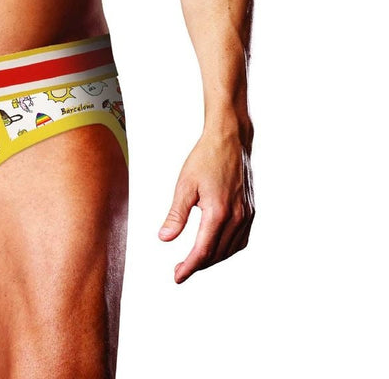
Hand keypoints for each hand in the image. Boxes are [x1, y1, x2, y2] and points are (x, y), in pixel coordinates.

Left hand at [158, 128, 253, 283]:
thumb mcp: (184, 185)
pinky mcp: (251, 210)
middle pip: (216, 253)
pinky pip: (240, 239)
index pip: (203, 251)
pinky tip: (216, 247)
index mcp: (218, 213)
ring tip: (194, 261)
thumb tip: (164, 238)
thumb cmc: (204, 159)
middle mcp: (237, 217)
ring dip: (213, 259)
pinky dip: (227, 249)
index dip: (189, 267)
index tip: (176, 277)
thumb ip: (176, 214)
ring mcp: (247, 215)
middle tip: (180, 270)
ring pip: (230, 249)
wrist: (230, 140)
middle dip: (198, 265)